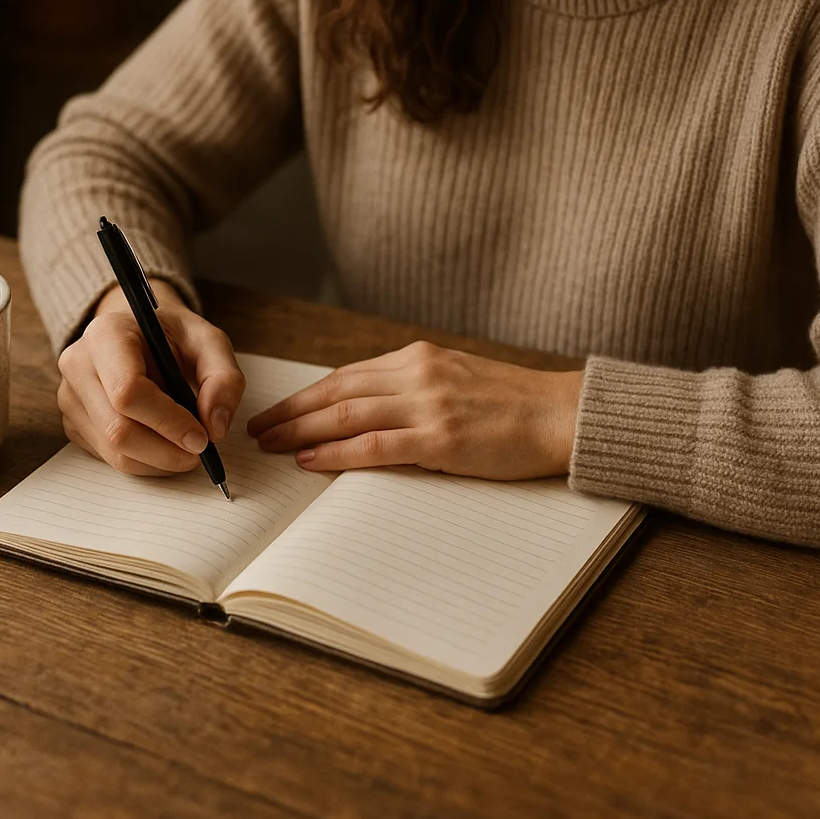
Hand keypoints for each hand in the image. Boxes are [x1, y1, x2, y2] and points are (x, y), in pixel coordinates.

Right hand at [56, 279, 244, 475]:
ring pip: (114, 452)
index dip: (168, 422)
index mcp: (107, 334)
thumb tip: (216, 428)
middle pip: (119, 430)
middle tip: (200, 452)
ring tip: (186, 448)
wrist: (140, 334)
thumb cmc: (173, 336)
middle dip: (166, 451)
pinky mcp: (73, 424)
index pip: (128, 392)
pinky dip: (145, 462)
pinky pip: (109, 459)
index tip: (202, 437)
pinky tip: (163, 442)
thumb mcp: (209, 341)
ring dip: (159, 461)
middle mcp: (78, 365)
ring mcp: (70, 397)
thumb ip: (223, 379)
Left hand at [246, 341, 583, 479]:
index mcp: (419, 358)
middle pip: (336, 392)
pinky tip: (311, 461)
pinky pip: (375, 445)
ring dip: (301, 432)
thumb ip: (414, 387)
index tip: (277, 409)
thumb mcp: (457, 379)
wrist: (561, 414)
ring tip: (272, 445)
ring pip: (346, 416)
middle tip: (258, 428)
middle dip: (291, 412)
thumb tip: (369, 408)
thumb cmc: (513, 404)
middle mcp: (417, 374)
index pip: (346, 376)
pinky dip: (337, 453)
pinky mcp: (440, 437)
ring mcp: (428, 404)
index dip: (306, 395)